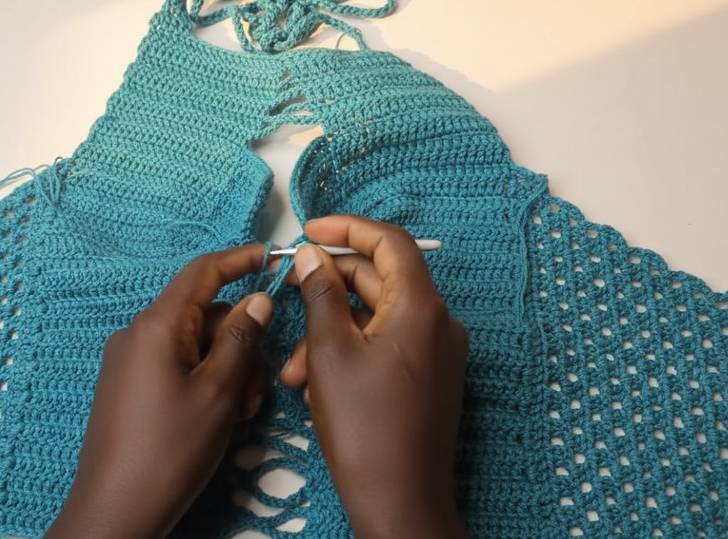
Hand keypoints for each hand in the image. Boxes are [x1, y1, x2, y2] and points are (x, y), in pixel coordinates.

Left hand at [45, 245, 272, 538]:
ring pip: (193, 345)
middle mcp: (137, 335)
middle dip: (239, 340)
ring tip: (239, 412)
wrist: (116, 510)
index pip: (202, 272)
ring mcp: (130, 362)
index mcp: (155, 326)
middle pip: (203, 314)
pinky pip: (176, 366)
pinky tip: (220, 416)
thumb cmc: (169, 451)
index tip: (273, 256)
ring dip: (226, 368)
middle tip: (257, 387)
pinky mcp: (129, 387)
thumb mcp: (219, 392)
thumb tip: (257, 300)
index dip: (240, 260)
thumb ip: (241, 339)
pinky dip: (204, 381)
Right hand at [279, 215, 469, 538]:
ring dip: (332, 333)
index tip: (310, 230)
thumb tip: (311, 255)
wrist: (400, 501)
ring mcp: (437, 353)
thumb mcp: (330, 352)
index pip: (389, 242)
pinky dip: (351, 354)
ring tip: (295, 371)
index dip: (347, 228)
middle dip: (328, 291)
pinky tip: (316, 385)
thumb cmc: (364, 427)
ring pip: (376, 320)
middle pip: (380, 280)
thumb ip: (320, 294)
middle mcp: (438, 323)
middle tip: (289, 294)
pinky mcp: (429, 378)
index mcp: (421, 307)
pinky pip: (386, 346)